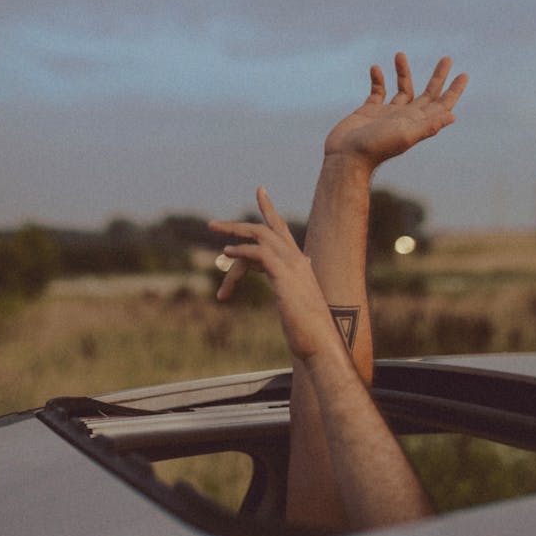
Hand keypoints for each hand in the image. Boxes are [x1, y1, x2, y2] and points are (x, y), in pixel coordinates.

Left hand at [209, 189, 340, 361]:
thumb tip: (284, 286)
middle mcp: (297, 259)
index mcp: (299, 264)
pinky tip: (227, 253)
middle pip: (268, 228)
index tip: (260, 191)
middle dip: (240, 224)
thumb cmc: (308, 331)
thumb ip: (288, 289)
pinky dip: (241, 250)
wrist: (322, 344)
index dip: (269, 211)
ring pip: (260, 235)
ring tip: (214, 232)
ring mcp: (292, 265)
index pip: (282, 229)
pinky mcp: (284, 275)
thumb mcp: (295, 304)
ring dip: (234, 233)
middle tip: (213, 224)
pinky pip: (258, 253)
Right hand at [324, 53, 467, 170]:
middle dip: (438, 77)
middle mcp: (406, 117)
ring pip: (402, 89)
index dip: (454, 91)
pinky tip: (375, 69)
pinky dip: (378, 79)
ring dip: (403, 72)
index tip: (463, 75)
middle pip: (428, 94)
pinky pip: (377, 91)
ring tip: (400, 54)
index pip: (441, 104)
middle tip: (447, 59)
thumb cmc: (376, 148)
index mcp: (417, 122)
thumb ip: (428, 125)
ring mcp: (387, 114)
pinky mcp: (369, 112)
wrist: (346, 157)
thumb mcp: (405, 135)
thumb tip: (453, 116)